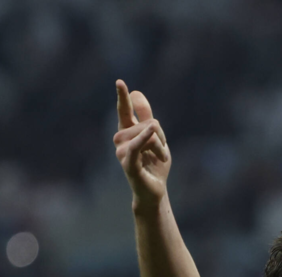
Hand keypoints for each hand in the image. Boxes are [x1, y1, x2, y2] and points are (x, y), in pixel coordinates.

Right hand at [113, 80, 170, 210]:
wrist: (155, 190)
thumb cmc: (154, 165)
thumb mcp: (156, 138)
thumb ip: (147, 117)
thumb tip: (137, 93)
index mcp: (127, 132)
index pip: (124, 111)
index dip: (123, 96)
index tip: (120, 82)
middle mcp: (121, 140)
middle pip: (149, 123)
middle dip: (161, 136)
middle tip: (160, 152)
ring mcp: (122, 152)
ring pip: (149, 134)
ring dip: (160, 147)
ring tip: (160, 159)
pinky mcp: (128, 164)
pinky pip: (137, 146)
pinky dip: (145, 139)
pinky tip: (152, 130)